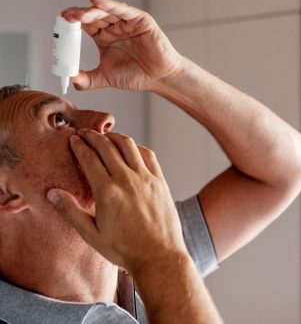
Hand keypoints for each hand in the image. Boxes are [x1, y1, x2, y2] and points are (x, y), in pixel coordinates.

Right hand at [47, 130, 187, 273]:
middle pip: (107, 147)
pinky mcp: (160, 181)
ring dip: (115, 136)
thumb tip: (52, 193)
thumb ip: (71, 211)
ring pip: (128, 146)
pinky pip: (148, 155)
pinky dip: (137, 147)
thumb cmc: (125, 249)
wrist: (159, 256)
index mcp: (107, 191)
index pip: (89, 158)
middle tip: (85, 132)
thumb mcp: (91, 234)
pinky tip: (131, 149)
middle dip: (93, 136)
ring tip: (106, 136)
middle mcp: (127, 180)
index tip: (74, 139)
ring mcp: (146, 178)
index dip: (79, 146)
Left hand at [61, 0, 183, 90]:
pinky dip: (109, 5)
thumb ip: (88, 79)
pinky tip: (96, 2)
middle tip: (66, 18)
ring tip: (77, 15)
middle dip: (78, 16)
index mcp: (104, 38)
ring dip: (90, 12)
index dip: (72, 24)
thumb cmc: (137, 75)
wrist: (158, 78)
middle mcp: (114, 28)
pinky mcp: (139, 20)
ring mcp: (126, 22)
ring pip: (105, 12)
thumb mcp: (106, 77)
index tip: (60, 26)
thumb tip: (70, 79)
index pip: (84, 26)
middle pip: (92, 16)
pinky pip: (122, 10)